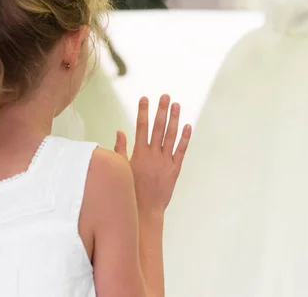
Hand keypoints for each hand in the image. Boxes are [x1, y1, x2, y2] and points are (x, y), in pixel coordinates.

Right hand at [114, 95, 191, 216]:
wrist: (144, 211)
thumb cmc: (130, 190)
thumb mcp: (122, 168)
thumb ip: (120, 149)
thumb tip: (119, 131)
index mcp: (138, 153)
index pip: (141, 127)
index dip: (143, 111)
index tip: (145, 98)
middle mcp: (152, 155)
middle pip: (158, 127)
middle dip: (161, 110)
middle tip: (165, 96)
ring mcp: (165, 161)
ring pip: (171, 136)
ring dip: (174, 119)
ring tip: (177, 105)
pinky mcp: (175, 169)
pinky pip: (181, 151)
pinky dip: (184, 138)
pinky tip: (187, 126)